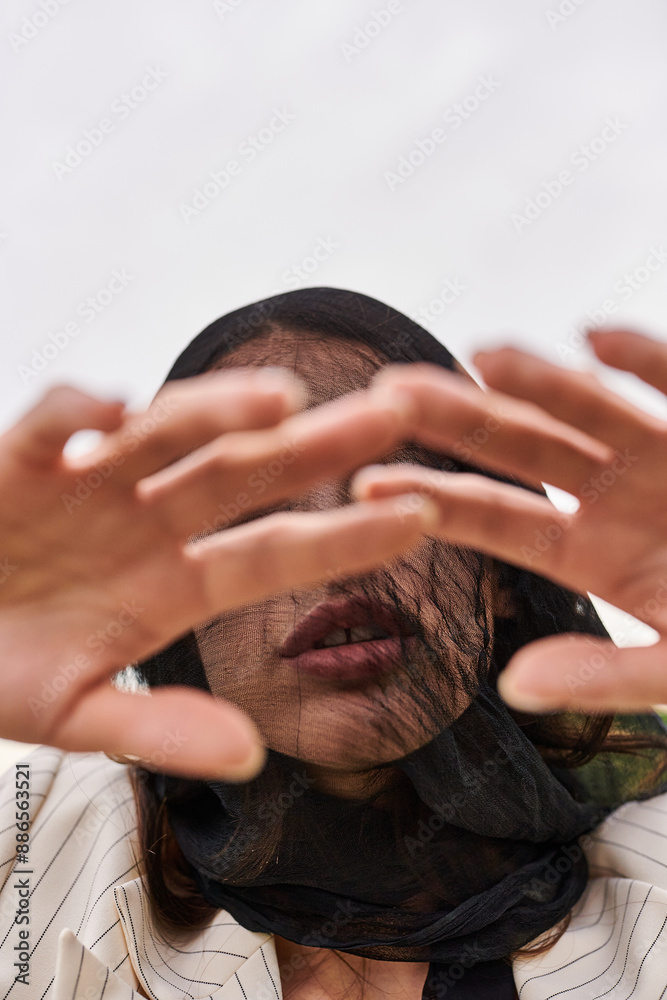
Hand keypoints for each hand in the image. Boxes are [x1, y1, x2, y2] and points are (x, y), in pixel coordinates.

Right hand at [0, 370, 435, 777]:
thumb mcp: (72, 714)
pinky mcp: (18, 458)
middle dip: (316, 444)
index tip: (421, 515)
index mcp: (174, 582)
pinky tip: (114, 416)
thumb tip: (252, 756)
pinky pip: (52, 426)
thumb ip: (158, 729)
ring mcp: (88, 482)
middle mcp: (147, 520)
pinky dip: (79, 418)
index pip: (277, 552)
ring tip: (280, 400)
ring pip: (166, 435)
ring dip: (218, 413)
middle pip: (244, 473)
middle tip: (395, 412)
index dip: (347, 536)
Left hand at [352, 328, 666, 713]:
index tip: (366, 482)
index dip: (436, 500)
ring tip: (476, 353)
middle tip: (385, 393)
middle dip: (457, 421)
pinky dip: (648, 364)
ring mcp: (665, 457)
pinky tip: (596, 341)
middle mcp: (617, 498)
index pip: (499, 521)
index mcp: (594, 556)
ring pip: (590, 410)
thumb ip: (608, 676)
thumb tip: (513, 685)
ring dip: (537, 380)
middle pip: (523, 451)